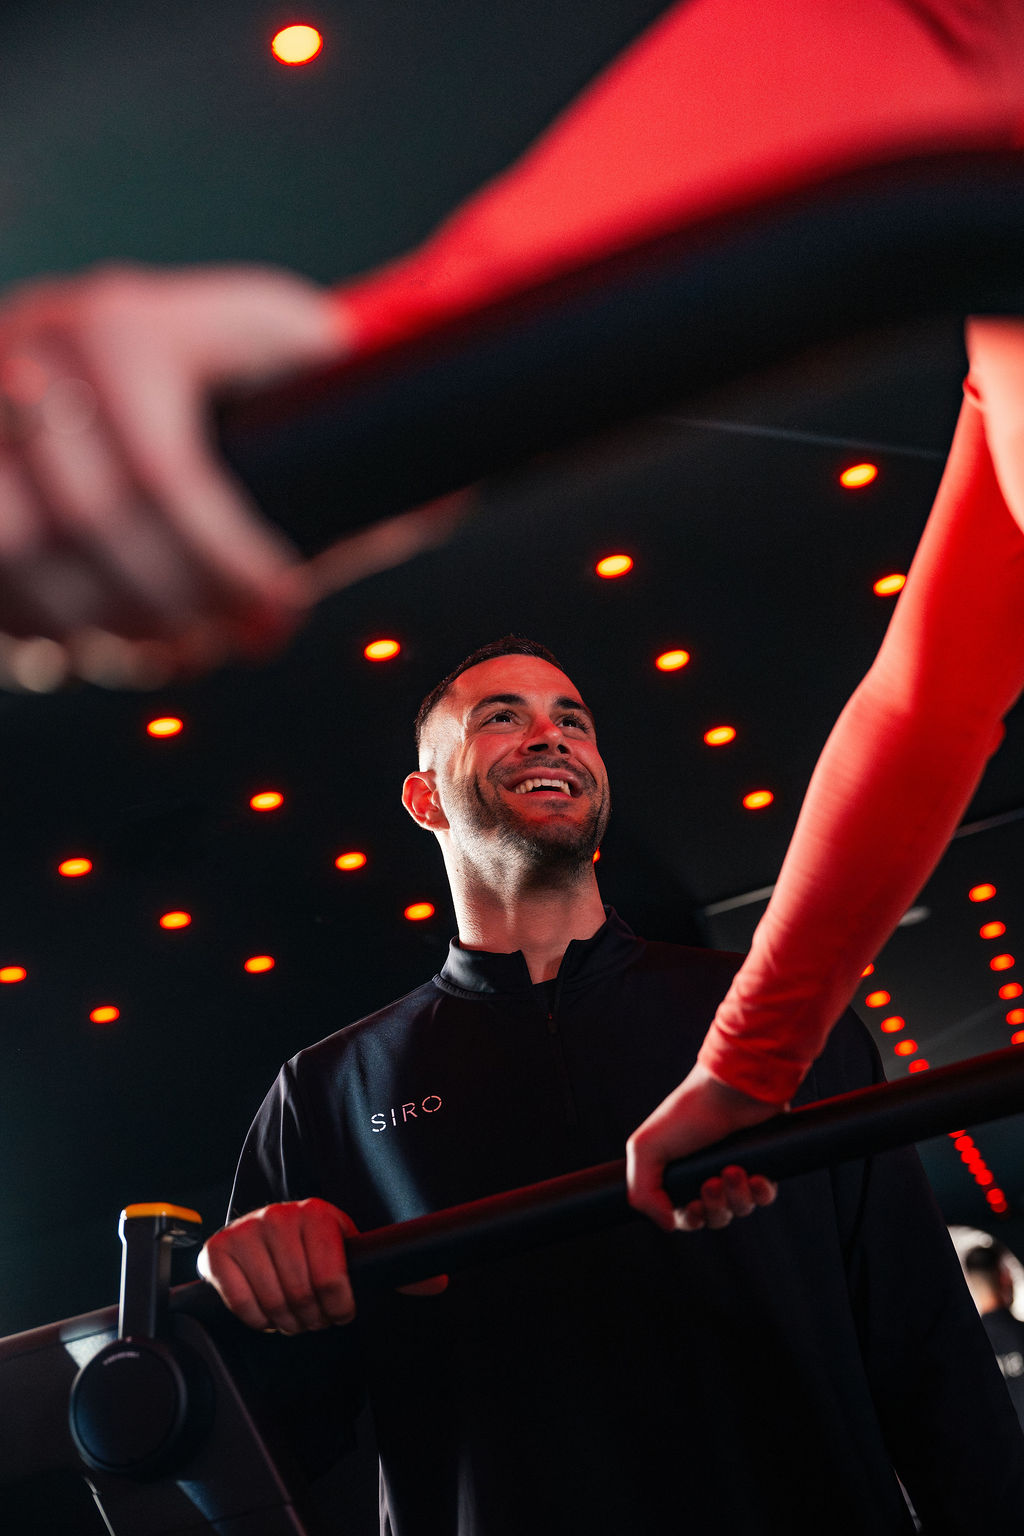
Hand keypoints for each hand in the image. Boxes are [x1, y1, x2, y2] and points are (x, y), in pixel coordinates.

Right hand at [0, 262, 344, 686]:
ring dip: (98, 626)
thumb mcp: (279, 354)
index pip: (173, 477)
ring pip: (19, 552)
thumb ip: (348, 417)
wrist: (91, 334)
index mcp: (128, 323)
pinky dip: (32, 622)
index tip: (280, 616)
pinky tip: (90, 641)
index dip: (230, 568)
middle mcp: (38, 350)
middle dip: (171, 610)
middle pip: (95, 527)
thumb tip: (446, 491)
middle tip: (224, 649)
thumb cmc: (214, 363)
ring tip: (168, 653)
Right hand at [197, 1196, 446, 1332]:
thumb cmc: (313, 1249)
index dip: (339, 1306)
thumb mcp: (351, 1252)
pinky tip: (266, 1307)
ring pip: (272, 1303)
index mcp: (317, 1213)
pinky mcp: (217, 1252)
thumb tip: (438, 1284)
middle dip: (312, 1318)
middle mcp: (278, 1216)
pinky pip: (241, 1305)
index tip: (339, 1309)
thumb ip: (392, 1271)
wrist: (263, 1236)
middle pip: (302, 1295)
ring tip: (293, 1313)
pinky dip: (257, 1319)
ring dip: (286, 1322)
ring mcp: (245, 1231)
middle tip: (314, 1315)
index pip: (333, 1278)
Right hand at [626, 1062, 782, 1232]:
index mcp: (680, 1172)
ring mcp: (737, 1169)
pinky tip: (755, 1176)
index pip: (685, 1215)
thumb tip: (668, 1225)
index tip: (692, 1208)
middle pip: (715, 1217)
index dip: (690, 1219)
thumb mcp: (645, 1149)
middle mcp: (708, 1173)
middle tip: (711, 1182)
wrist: (729, 1088)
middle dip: (713, 1208)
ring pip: (740, 1208)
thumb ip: (642, 1193)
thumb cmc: (686, 1113)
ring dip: (737, 1197)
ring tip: (733, 1169)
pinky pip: (765, 1195)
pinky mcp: (764, 1163)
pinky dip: (760, 1192)